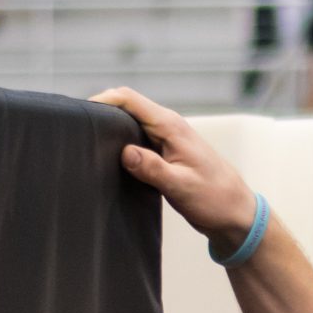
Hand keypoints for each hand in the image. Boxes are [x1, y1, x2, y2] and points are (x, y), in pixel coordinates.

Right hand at [93, 86, 255, 249]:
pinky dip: (120, 145)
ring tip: (86, 143)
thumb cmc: (215, 199)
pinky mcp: (163, 153)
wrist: (235, 213)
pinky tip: (108, 159)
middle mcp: (167, 126)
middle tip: (77, 131)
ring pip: (129, 124)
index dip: (101, 100)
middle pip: (125, 107)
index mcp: (171, 126)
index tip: (79, 114)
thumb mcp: (181, 187)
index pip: (129, 99)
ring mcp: (165, 139)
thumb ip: (153, 169)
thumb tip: (125, 152)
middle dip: (100, 114)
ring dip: (110, 130)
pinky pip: (136, 141)